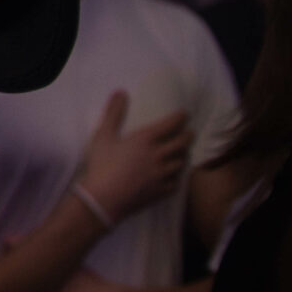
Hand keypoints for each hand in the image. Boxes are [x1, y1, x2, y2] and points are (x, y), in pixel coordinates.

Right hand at [74, 90, 192, 221]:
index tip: (185, 115)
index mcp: (146, 139)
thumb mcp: (103, 135)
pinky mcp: (161, 192)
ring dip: (184, 155)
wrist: (104, 199)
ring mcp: (162, 175)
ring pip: (181, 162)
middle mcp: (159, 155)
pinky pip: (176, 182)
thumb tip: (121, 92)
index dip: (181, 118)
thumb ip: (114, 113)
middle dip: (188, 136)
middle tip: (190, 132)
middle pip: (182, 143)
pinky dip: (177, 176)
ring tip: (182, 152)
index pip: (172, 124)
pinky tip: (174, 176)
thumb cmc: (102, 165)